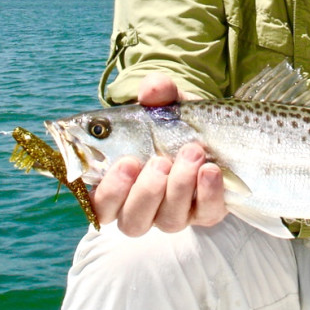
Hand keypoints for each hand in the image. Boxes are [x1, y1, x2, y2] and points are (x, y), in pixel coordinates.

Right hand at [89, 73, 227, 236]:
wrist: (211, 127)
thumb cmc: (173, 120)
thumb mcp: (164, 102)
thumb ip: (155, 93)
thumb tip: (152, 88)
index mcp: (117, 184)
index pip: (98, 205)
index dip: (108, 192)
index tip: (127, 162)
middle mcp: (142, 206)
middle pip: (132, 221)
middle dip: (146, 191)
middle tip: (159, 161)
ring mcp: (174, 212)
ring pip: (169, 220)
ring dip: (180, 185)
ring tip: (193, 152)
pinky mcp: (206, 212)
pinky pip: (206, 214)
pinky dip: (208, 192)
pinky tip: (211, 169)